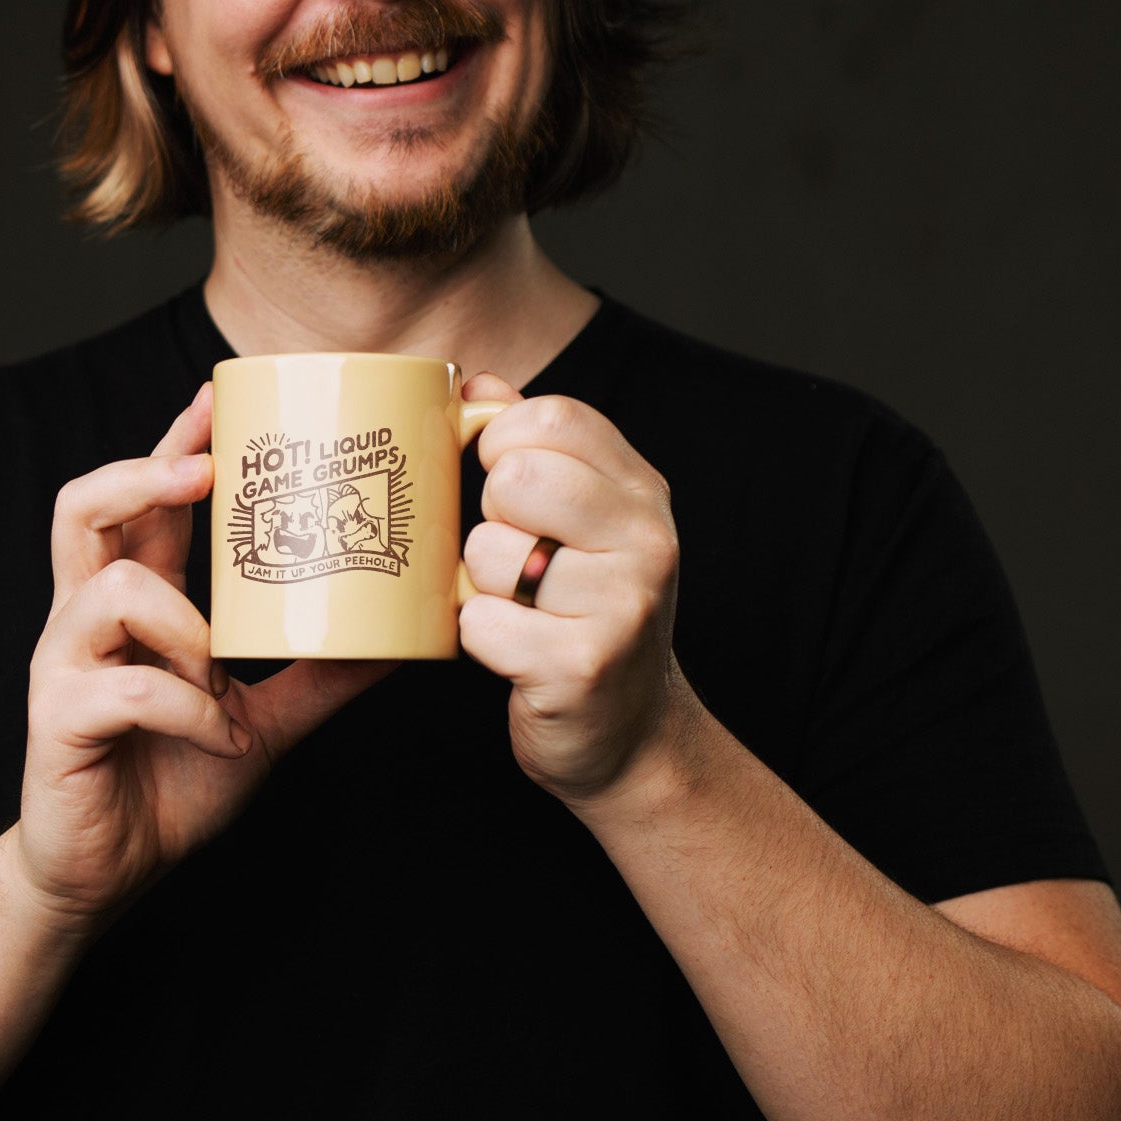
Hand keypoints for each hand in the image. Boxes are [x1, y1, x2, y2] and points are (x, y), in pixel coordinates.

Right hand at [15, 382, 390, 924]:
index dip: (174, 444)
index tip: (219, 398)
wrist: (107, 872)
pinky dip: (188, 708)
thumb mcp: (267, 720)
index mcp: (133, 602)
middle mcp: (87, 618)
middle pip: (83, 508)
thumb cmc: (172, 783)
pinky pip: (125, 688)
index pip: (144, 499)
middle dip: (142, 473)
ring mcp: (66, 665)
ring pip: (107, 591)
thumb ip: (319, 673)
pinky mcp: (58, 719)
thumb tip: (401, 635)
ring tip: (220, 670)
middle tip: (204, 468)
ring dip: (182, 622)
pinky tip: (222, 736)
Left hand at [456, 372, 701, 805]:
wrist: (633, 736)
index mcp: (642, 491)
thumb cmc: (589, 616)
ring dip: (479, 585)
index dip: (502, 443)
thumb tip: (475, 385)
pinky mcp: (582, 667)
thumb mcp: (581, 522)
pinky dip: (478, 639)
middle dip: (490, 517)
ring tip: (517, 609)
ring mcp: (620, 604)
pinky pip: (481, 623)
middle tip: (513, 558)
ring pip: (488, 552)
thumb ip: (532, 447)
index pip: (551, 416)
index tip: (504, 485)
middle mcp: (646, 539)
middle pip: (517, 476)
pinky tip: (513, 651)